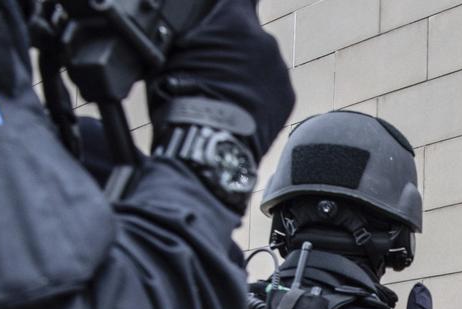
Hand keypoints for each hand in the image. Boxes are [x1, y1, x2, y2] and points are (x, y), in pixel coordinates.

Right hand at [148, 0, 294, 158]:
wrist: (208, 142)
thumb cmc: (182, 96)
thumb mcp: (173, 48)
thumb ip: (197, 31)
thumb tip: (202, 29)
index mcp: (235, 21)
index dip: (232, 4)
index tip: (226, 13)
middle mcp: (264, 40)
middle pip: (248, 34)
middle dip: (233, 46)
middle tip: (211, 69)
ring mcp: (279, 69)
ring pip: (261, 62)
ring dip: (247, 72)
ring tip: (224, 94)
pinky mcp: (288, 96)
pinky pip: (272, 87)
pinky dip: (259, 94)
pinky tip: (239, 108)